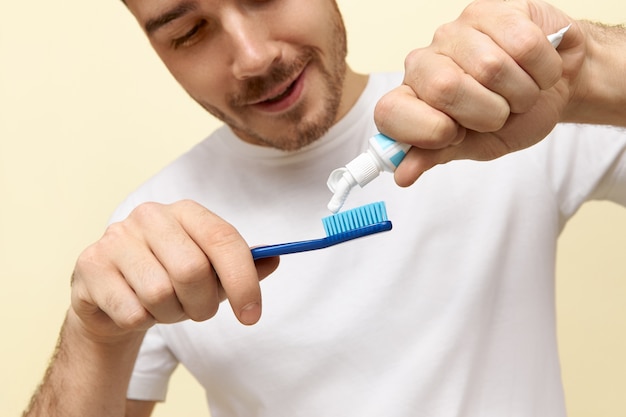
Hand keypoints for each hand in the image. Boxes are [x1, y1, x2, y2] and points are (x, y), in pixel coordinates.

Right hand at [70, 200, 279, 341]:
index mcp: (186, 212)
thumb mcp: (211, 273)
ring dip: (170, 314)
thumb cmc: (168, 280)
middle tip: (198, 311)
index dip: (243, 280)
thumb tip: (275, 258)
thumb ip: (243, 266)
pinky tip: (135, 309)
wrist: (112, 298)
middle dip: (203, 305)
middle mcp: (150, 216)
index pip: (223, 239)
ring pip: (160, 294)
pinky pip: (132, 311)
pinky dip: (142, 321)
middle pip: (192, 270)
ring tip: (164, 307)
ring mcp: (116, 237)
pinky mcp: (90, 265)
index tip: (252, 315)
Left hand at [375, 0, 585, 185]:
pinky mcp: (492, 10)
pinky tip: (537, 68)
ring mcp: (456, 32)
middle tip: (499, 113)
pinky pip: (524, 45)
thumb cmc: (512, 117)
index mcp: (411, 97)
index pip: (389, 112)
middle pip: (445, 88)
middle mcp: (425, 60)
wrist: (557, 88)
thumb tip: (402, 176)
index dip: (427, 132)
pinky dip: (543, 70)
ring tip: (520, 90)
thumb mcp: (473, 145)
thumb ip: (436, 155)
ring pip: (492, 67)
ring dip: (521, 93)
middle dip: (487, 113)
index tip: (456, 134)